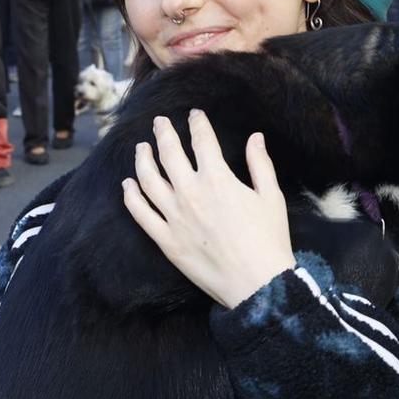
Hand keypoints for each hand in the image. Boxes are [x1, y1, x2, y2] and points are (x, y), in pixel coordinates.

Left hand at [122, 110, 295, 309]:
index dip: (197, 124)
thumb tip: (255, 137)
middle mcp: (190, 193)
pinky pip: (141, 213)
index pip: (202, 141)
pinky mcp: (166, 240)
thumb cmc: (269, 240)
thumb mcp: (271, 197)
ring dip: (142, 159)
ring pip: (148, 179)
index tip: (194, 115)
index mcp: (217, 179)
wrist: (257, 283)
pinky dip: (131, 196)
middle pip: (169, 154)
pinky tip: (128, 185)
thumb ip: (260, 164)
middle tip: (159, 123)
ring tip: (140, 148)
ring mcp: (174, 217)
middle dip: (163, 133)